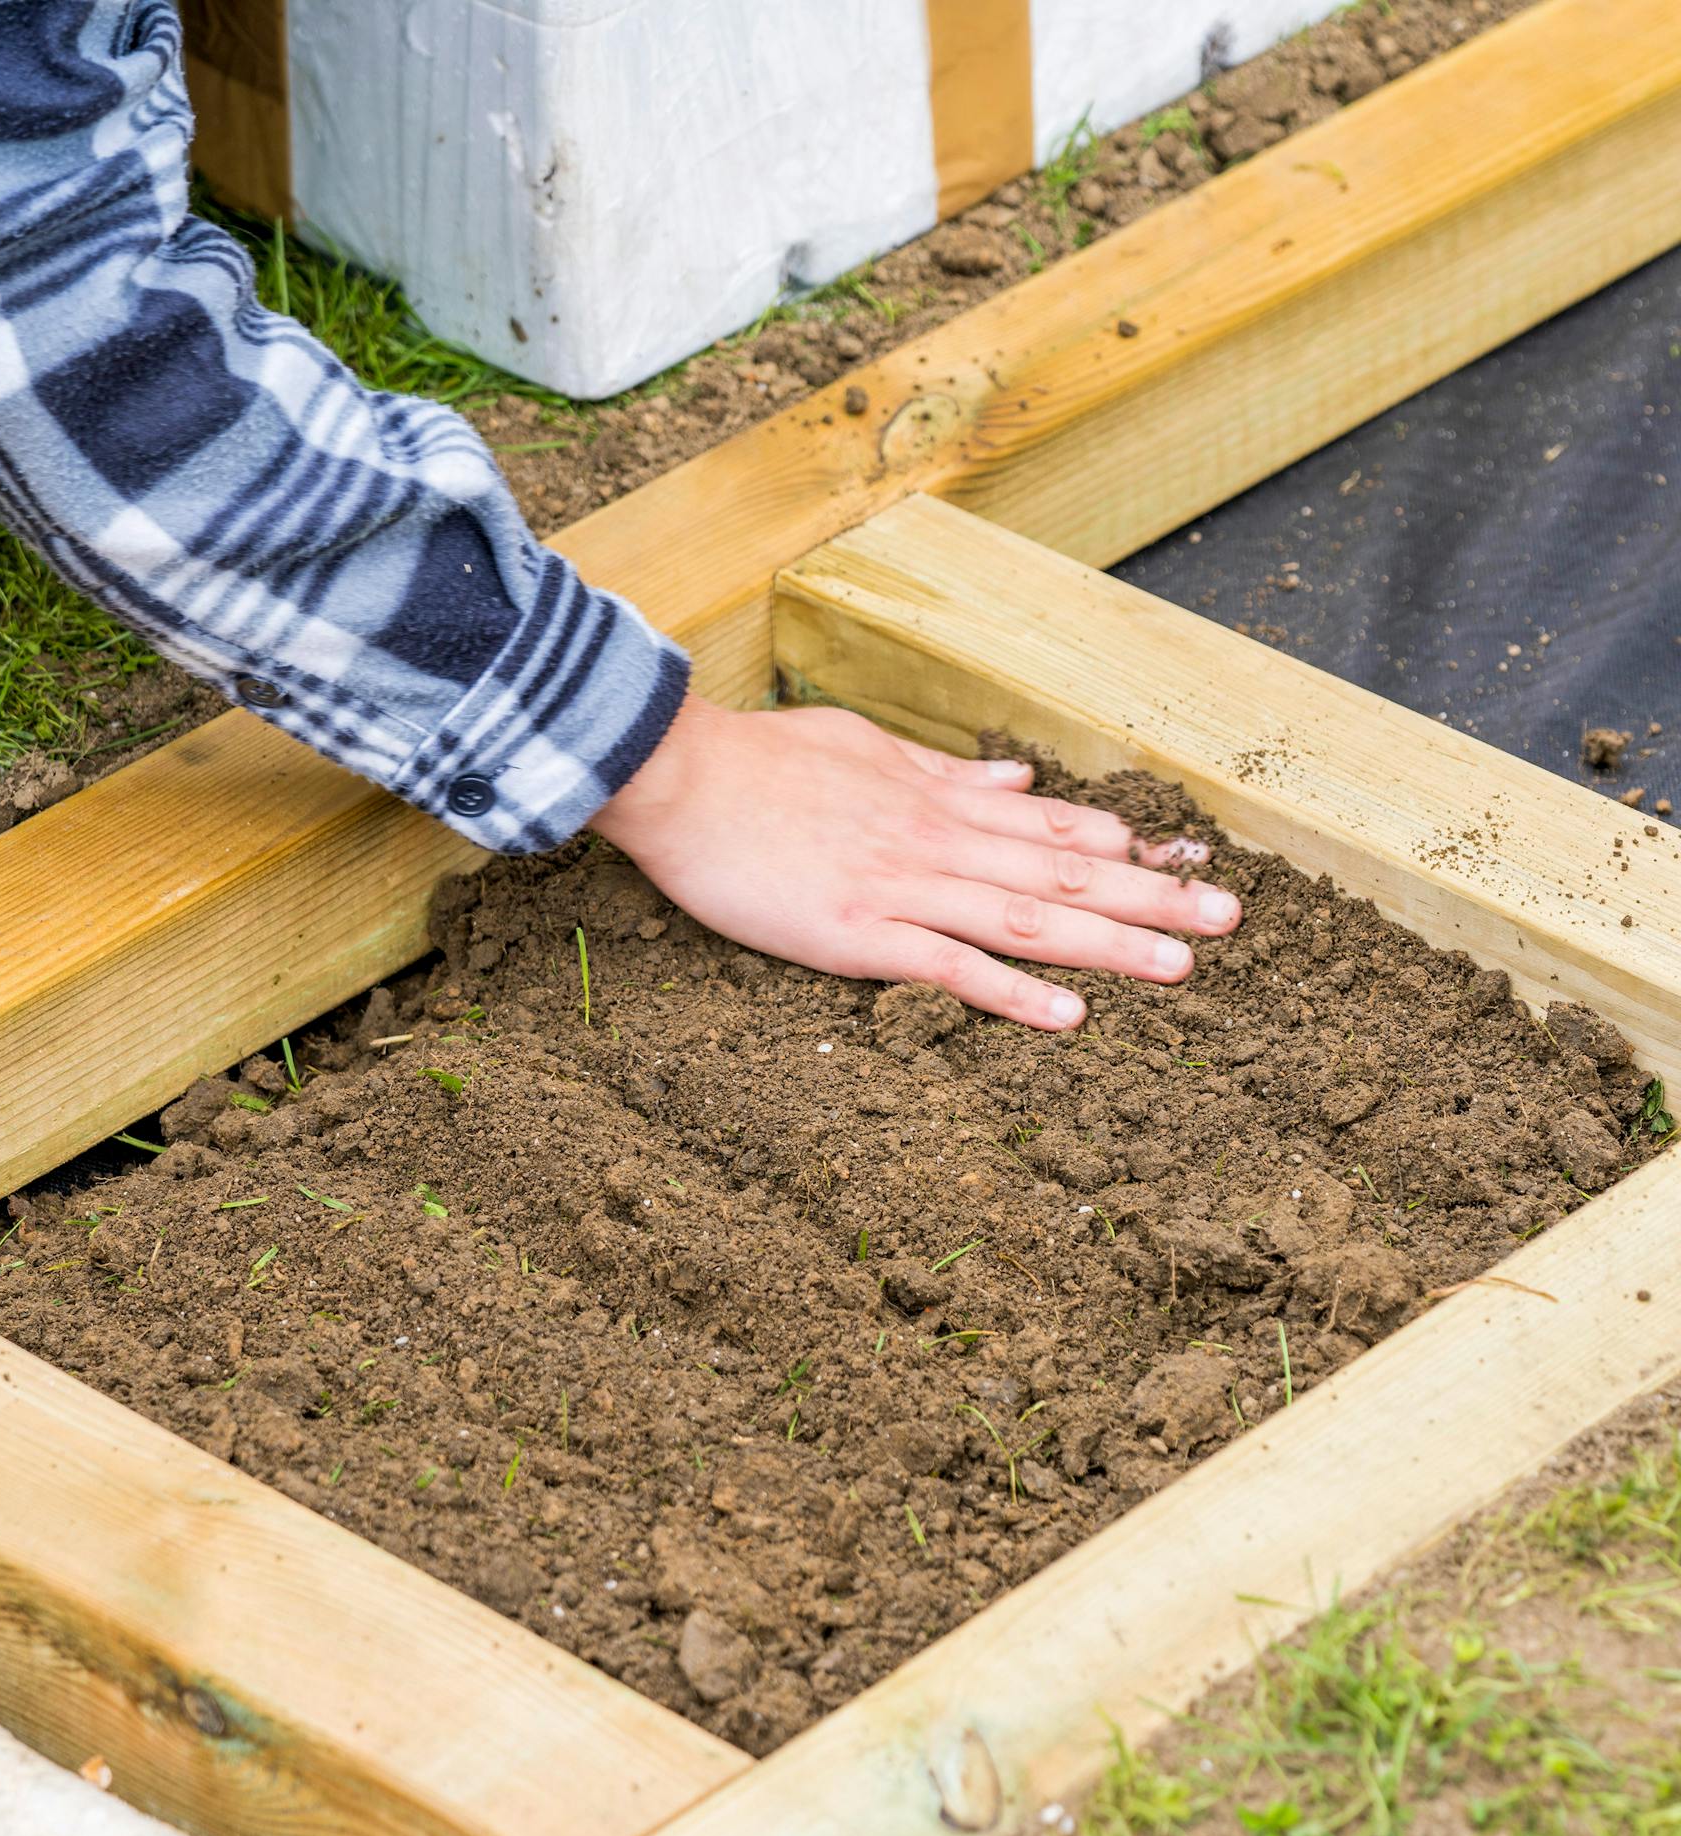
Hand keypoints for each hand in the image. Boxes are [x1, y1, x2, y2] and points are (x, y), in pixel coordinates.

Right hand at [590, 694, 1239, 1030]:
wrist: (676, 777)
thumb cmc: (758, 762)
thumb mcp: (861, 747)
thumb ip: (941, 772)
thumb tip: (1015, 778)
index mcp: (933, 800)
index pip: (1048, 824)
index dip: (1122, 846)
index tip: (1186, 863)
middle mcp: (935, 841)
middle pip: (1060, 869)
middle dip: (1150, 896)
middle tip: (1230, 918)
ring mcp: (900, 887)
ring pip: (1025, 917)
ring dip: (1109, 944)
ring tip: (1183, 967)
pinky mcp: (856, 934)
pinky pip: (949, 968)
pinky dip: (1013, 993)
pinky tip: (1069, 1017)